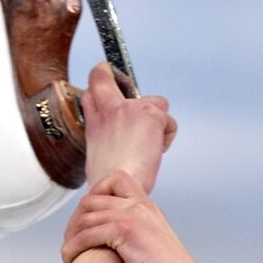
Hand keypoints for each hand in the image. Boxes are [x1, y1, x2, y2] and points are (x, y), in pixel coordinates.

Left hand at [61, 170, 206, 262]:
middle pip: (92, 198)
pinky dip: (73, 249)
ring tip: (67, 257)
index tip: (85, 222)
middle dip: (75, 222)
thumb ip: (136, 239)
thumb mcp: (153, 248)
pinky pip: (86, 234)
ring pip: (86, 217)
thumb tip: (118, 249)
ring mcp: (133, 215)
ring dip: (71, 238)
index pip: (116, 179)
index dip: (94, 194)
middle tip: (70, 244)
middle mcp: (140, 205)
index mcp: (148, 207)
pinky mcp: (125, 230)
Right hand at [82, 62, 176, 192]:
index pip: (94, 83)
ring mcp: (130, 108)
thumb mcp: (98, 150)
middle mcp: (109, 107)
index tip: (105, 80)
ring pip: (155, 102)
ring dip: (157, 123)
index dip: (101, 80)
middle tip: (122, 88)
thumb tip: (117, 131)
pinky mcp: (150, 114)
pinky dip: (166, 137)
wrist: (116, 188)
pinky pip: (168, 122)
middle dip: (117, 77)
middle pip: (105, 74)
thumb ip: (104, 130)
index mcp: (94, 118)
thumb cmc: (109, 178)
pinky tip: (154, 152)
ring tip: (146, 146)